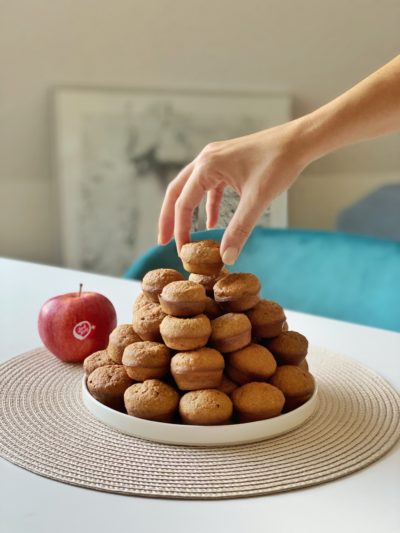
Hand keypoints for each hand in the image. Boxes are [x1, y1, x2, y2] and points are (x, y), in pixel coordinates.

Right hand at [158, 120, 308, 263]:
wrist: (299, 141)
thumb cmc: (278, 164)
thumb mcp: (257, 200)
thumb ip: (239, 230)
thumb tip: (226, 258)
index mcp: (207, 166)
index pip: (183, 202)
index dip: (180, 229)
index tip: (181, 251)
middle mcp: (206, 159)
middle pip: (177, 192)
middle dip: (170, 218)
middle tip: (163, 241)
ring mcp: (216, 159)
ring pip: (191, 188)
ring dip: (186, 211)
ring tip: (183, 233)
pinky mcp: (228, 163)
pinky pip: (209, 186)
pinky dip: (207, 205)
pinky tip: (211, 223)